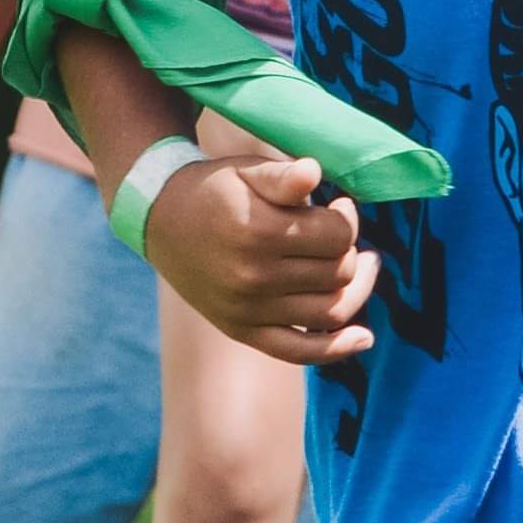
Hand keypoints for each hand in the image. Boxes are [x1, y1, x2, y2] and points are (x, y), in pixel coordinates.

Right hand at [143, 153, 380, 366]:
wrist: (160, 219)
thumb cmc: (215, 189)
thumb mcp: (246, 171)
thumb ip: (283, 175)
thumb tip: (314, 172)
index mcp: (259, 231)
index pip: (337, 236)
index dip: (347, 219)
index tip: (339, 206)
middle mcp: (254, 277)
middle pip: (338, 273)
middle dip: (350, 250)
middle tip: (339, 233)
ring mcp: (249, 310)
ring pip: (330, 311)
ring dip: (356, 289)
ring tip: (362, 267)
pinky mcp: (242, 331)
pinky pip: (299, 351)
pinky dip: (336, 350)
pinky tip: (363, 339)